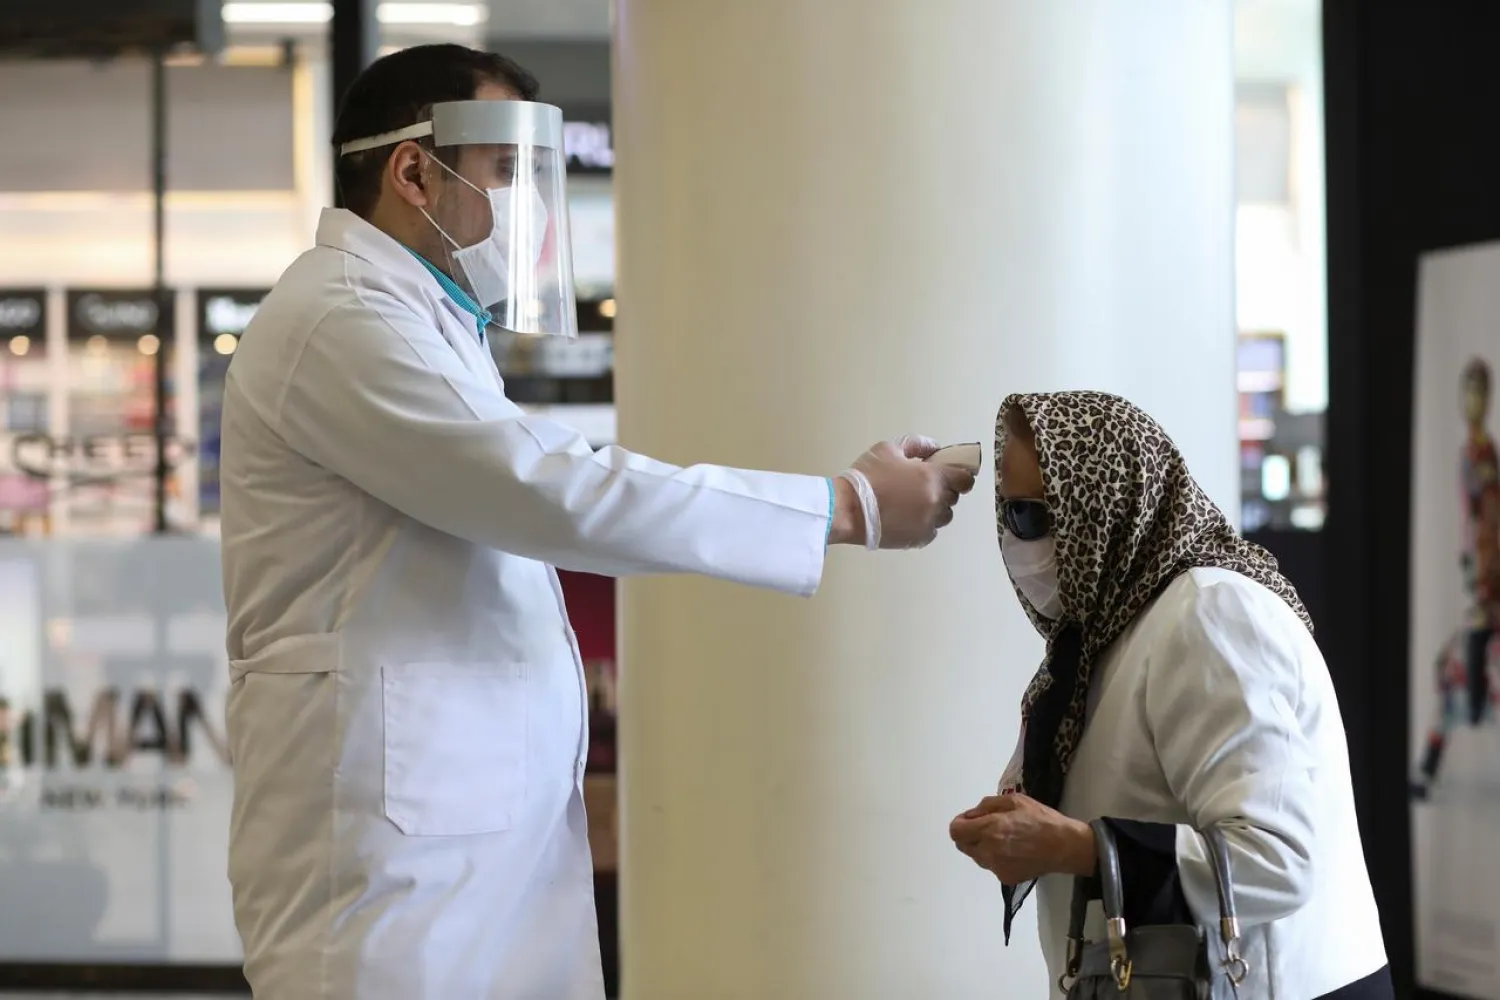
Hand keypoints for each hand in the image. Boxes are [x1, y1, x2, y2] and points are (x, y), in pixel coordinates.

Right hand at [832, 436, 974, 548]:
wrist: (848, 510)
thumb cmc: (868, 476)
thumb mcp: (889, 448)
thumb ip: (917, 445)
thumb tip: (935, 449)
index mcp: (933, 478)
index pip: (966, 479)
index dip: (961, 475)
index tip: (952, 474)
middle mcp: (936, 502)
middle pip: (953, 497)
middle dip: (943, 489)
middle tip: (921, 485)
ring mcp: (929, 523)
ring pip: (944, 515)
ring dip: (935, 508)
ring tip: (912, 503)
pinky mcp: (919, 539)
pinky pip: (931, 530)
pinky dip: (924, 523)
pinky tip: (906, 517)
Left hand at [948, 793, 1096, 883]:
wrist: (1064, 846)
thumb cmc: (1041, 819)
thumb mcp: (1014, 801)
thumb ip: (986, 806)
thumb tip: (970, 815)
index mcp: (990, 829)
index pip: (956, 831)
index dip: (960, 823)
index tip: (971, 819)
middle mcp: (989, 851)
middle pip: (962, 845)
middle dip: (969, 835)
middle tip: (988, 827)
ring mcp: (996, 867)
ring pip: (976, 856)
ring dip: (982, 846)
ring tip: (1004, 839)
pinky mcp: (1005, 878)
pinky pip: (991, 865)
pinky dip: (995, 857)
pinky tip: (1013, 851)